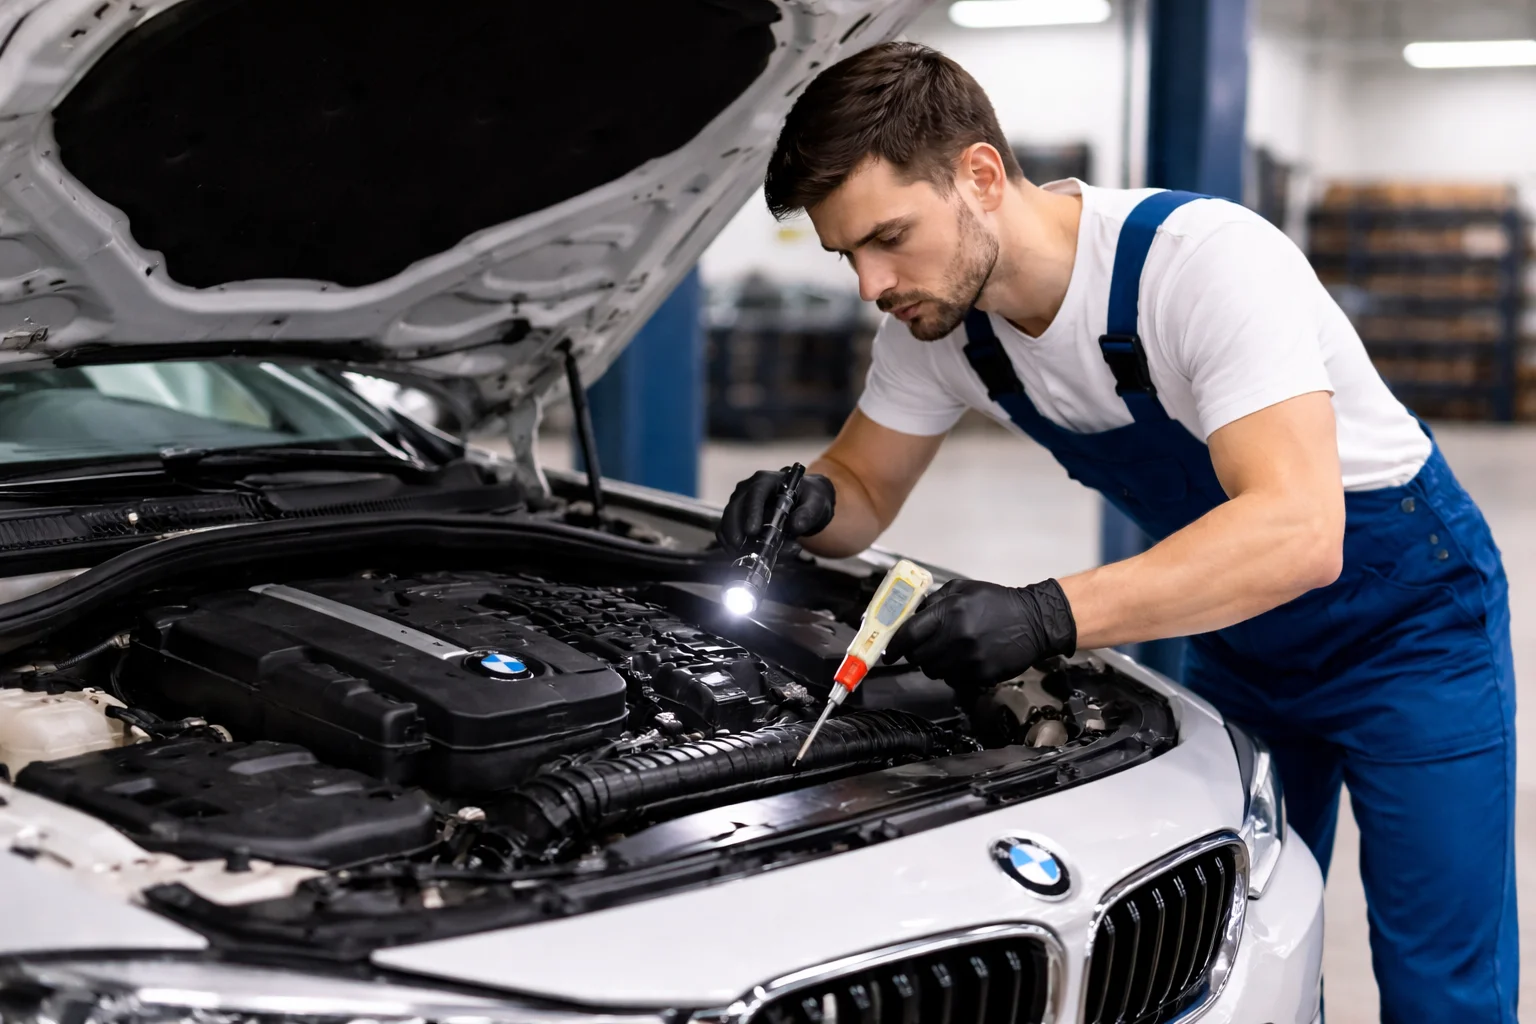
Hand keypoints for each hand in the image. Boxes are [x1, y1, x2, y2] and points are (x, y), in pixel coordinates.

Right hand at [717, 468, 835, 551]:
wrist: (803, 502)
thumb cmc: (809, 499)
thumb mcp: (816, 503)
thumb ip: (807, 514)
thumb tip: (794, 526)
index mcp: (767, 481)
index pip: (756, 493)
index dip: (752, 512)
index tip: (752, 530)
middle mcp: (748, 489)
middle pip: (735, 507)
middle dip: (735, 529)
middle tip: (739, 548)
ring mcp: (739, 503)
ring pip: (727, 521)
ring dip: (732, 540)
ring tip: (743, 555)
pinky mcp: (736, 518)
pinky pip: (726, 531)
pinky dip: (729, 545)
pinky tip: (740, 556)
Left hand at [884, 579, 1076, 688]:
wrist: (1034, 621)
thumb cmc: (997, 602)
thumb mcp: (963, 589)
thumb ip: (934, 601)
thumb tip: (909, 616)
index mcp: (950, 612)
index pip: (908, 634)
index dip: (894, 645)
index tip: (889, 651)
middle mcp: (957, 637)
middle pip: (917, 657)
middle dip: (914, 654)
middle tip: (920, 648)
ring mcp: (969, 659)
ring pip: (933, 671)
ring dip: (933, 664)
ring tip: (946, 652)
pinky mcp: (981, 675)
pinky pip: (953, 679)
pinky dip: (952, 672)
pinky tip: (963, 659)